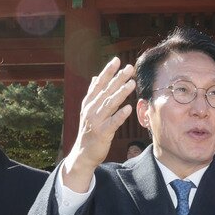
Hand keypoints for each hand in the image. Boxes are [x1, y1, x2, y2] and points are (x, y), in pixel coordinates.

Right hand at [61, 58, 134, 192]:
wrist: (82, 153)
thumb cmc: (89, 130)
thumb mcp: (88, 110)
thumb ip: (93, 93)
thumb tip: (96, 77)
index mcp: (89, 102)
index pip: (99, 83)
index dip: (108, 71)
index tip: (117, 60)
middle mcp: (91, 109)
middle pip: (106, 91)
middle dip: (118, 78)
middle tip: (130, 68)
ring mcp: (96, 121)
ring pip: (110, 104)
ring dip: (121, 93)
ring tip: (132, 83)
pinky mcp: (102, 133)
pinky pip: (113, 123)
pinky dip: (120, 115)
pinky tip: (129, 108)